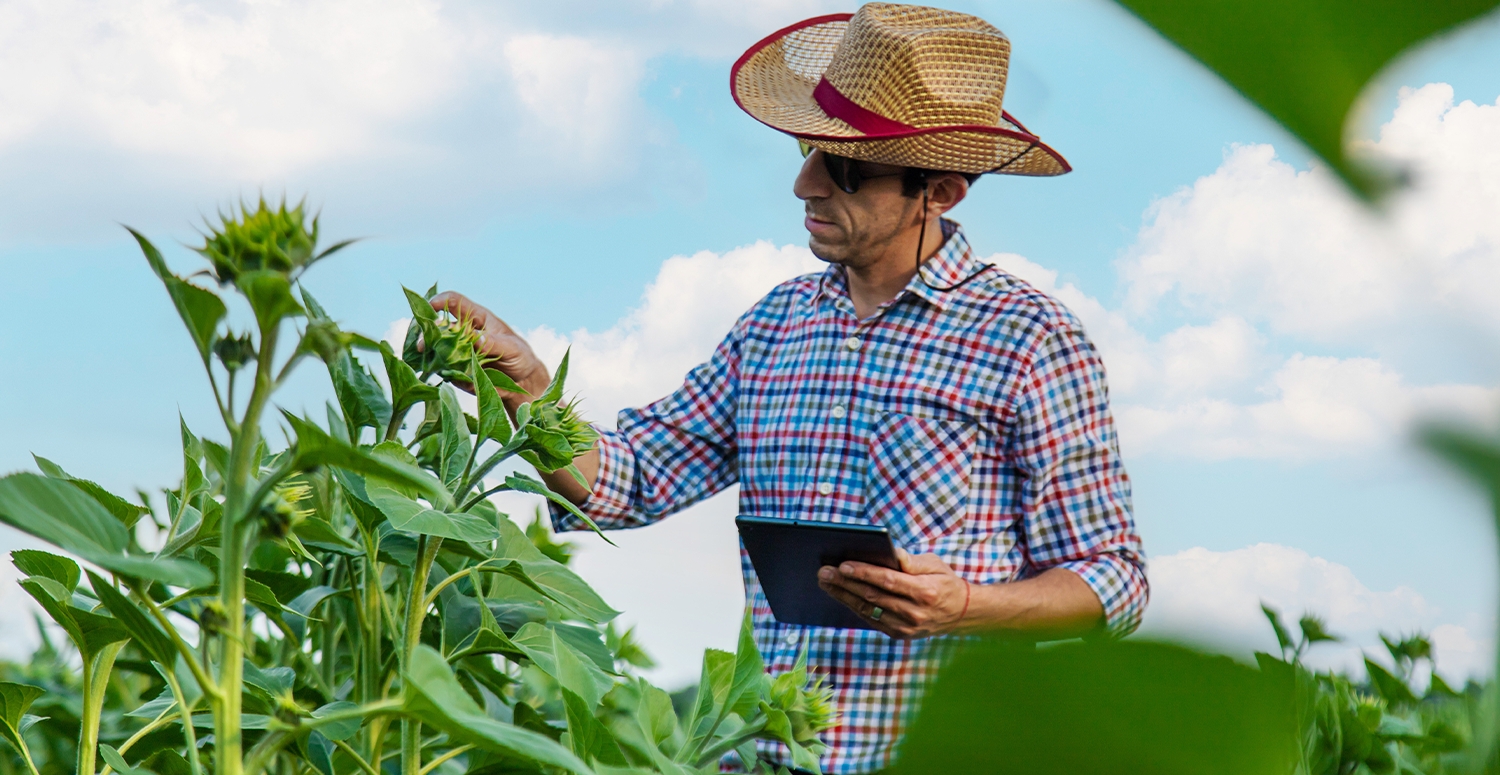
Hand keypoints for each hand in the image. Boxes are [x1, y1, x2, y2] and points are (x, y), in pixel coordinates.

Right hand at [428, 291, 548, 399]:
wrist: (524, 381)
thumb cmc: (520, 355)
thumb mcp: (512, 347)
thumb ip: (494, 342)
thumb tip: (475, 338)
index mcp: (477, 319)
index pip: (454, 302)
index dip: (441, 301)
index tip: (431, 306)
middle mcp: (464, 333)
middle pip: (438, 327)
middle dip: (427, 333)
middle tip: (423, 345)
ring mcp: (459, 352)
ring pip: (436, 349)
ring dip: (430, 355)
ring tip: (430, 362)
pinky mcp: (458, 370)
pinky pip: (446, 371)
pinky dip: (444, 373)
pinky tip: (449, 377)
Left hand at [817, 548, 969, 639]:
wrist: (961, 614)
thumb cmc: (944, 582)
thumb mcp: (935, 565)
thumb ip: (912, 561)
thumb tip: (892, 553)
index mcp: (925, 592)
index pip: (888, 581)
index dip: (864, 573)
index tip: (843, 565)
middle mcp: (915, 613)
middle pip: (873, 596)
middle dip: (845, 583)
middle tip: (824, 572)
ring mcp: (906, 627)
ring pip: (868, 610)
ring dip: (843, 596)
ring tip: (825, 582)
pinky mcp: (900, 635)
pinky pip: (871, 619)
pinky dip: (854, 606)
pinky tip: (840, 595)